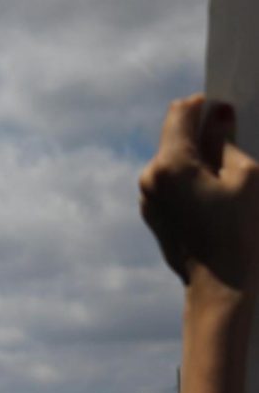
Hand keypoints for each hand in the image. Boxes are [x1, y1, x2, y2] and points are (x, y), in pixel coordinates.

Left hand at [139, 94, 258, 297]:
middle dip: (201, 136)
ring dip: (195, 161)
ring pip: (171, 162)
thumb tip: (218, 114)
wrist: (220, 288)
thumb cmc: (240, 231)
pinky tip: (212, 199)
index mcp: (170, 163)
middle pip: (173, 138)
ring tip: (226, 179)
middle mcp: (150, 175)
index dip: (203, 104)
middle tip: (232, 144)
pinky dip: (188, 182)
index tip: (223, 108)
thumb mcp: (245, 177)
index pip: (180, 113)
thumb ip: (226, 140)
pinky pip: (168, 185)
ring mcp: (146, 196)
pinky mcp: (151, 213)